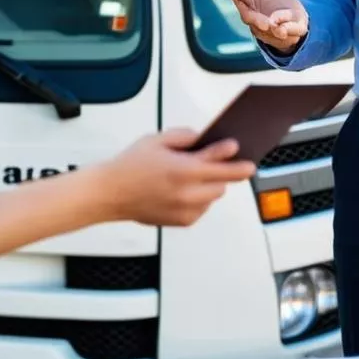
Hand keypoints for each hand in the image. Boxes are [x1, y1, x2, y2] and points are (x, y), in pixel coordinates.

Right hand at [98, 129, 255, 225]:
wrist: (110, 193)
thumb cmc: (130, 165)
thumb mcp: (158, 140)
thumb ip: (186, 137)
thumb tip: (207, 139)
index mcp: (184, 170)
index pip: (223, 167)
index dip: (238, 163)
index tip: (249, 160)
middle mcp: (187, 194)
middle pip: (223, 183)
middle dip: (221, 172)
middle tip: (211, 163)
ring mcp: (186, 210)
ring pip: (214, 196)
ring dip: (210, 185)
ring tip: (188, 176)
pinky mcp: (182, 221)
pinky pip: (203, 208)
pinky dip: (199, 199)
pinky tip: (181, 189)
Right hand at [218, 0, 308, 51]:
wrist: (291, 18)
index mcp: (246, 1)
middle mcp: (255, 18)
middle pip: (248, 16)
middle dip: (249, 13)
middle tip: (251, 7)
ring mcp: (270, 29)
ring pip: (265, 29)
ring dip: (266, 25)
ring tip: (270, 24)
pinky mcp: (290, 32)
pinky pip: (288, 32)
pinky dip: (286, 29)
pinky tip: (283, 30)